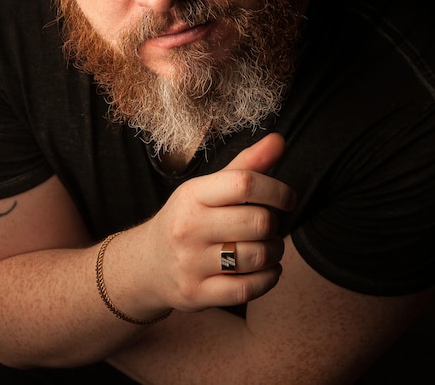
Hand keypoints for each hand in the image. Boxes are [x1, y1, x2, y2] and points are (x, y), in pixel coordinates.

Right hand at [142, 133, 295, 311]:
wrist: (148, 263)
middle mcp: (188, 227)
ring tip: (269, 247)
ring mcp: (190, 263)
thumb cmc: (188, 219)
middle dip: (275, 225)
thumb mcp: (208, 188)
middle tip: (271, 226)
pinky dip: (269, 279)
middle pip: (257, 222)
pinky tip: (268, 270)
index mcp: (193, 194)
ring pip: (257, 257)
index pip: (244, 183)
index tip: (287, 199)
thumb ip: (246, 164)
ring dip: (275, 252)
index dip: (277, 190)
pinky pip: (247, 289)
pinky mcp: (196, 293)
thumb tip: (279, 140)